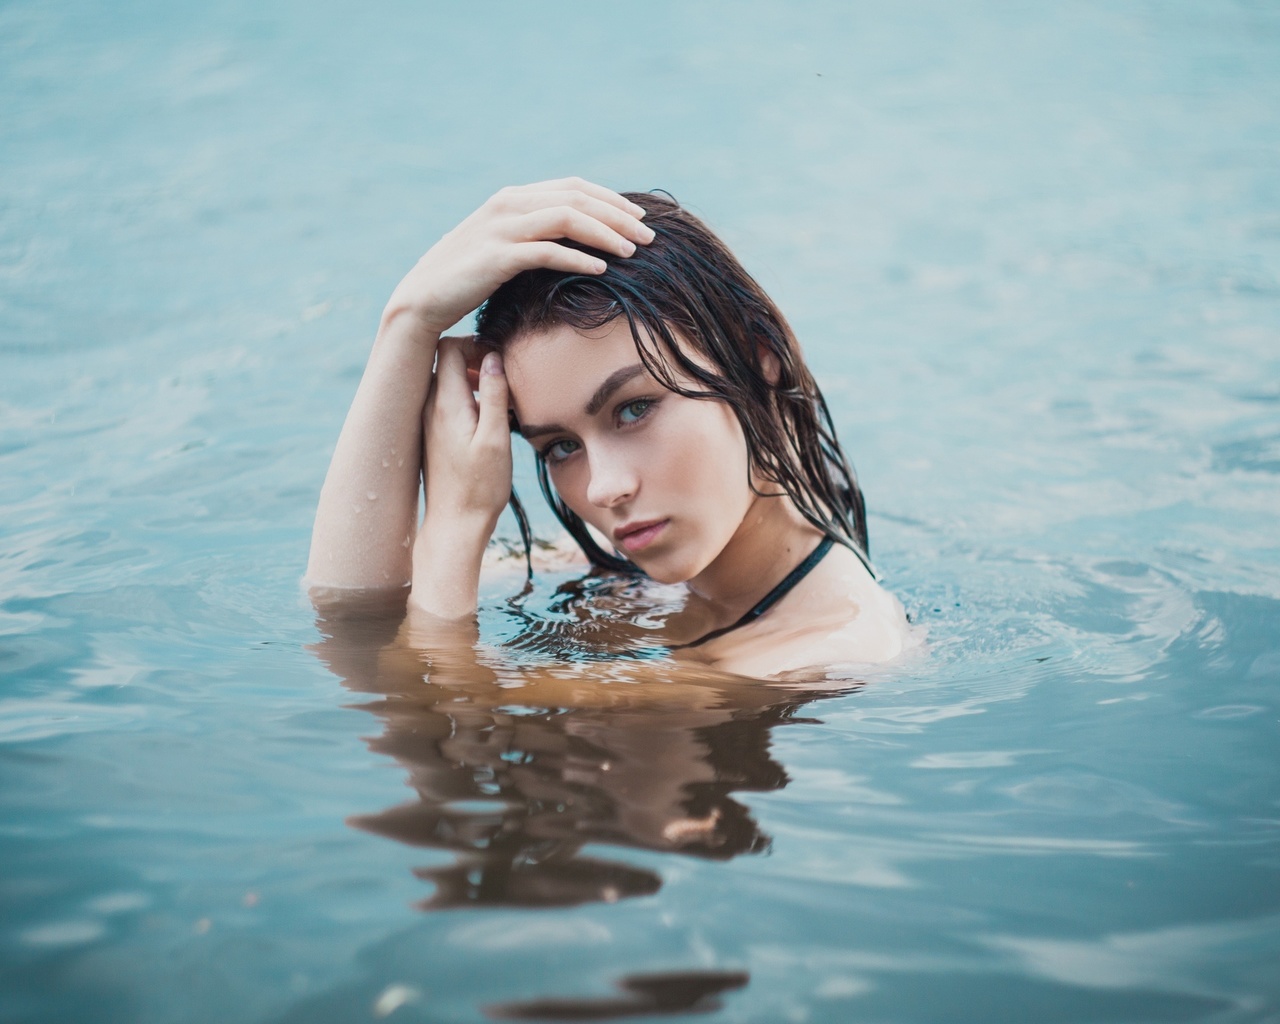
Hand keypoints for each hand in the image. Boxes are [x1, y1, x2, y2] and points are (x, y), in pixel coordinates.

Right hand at [386, 177, 654, 334]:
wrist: (423, 299)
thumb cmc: (468, 280)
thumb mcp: (505, 249)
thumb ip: (535, 235)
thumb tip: (576, 241)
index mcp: (513, 198)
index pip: (573, 187)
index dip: (611, 200)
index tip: (640, 218)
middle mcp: (508, 205)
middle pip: (576, 198)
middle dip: (618, 215)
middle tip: (649, 236)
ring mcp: (501, 228)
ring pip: (566, 218)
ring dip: (605, 233)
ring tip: (633, 252)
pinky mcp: (496, 257)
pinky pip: (547, 251)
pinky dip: (578, 257)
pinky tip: (602, 269)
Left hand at [422, 335, 511, 533]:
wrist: (456, 524)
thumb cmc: (480, 486)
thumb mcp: (495, 438)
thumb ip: (494, 394)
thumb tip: (492, 357)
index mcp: (445, 403)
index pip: (447, 347)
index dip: (474, 343)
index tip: (498, 359)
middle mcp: (429, 408)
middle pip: (445, 360)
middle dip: (474, 358)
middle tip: (502, 377)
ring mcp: (428, 421)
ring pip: (446, 381)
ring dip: (472, 379)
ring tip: (499, 397)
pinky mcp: (433, 435)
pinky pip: (446, 401)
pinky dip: (466, 397)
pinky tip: (486, 418)